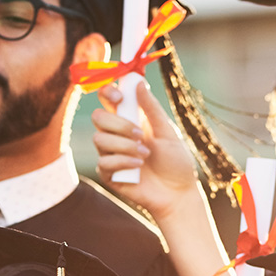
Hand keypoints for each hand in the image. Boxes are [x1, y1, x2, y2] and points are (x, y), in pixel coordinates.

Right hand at [92, 81, 200, 222]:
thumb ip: (152, 109)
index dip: (108, 92)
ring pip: (99, 139)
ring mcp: (111, 154)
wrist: (177, 194)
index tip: (119, 96)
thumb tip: (138, 82)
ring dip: (124, 145)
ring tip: (145, 155)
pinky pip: (104, 162)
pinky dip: (123, 162)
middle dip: (118, 124)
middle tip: (139, 134)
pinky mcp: (108, 174)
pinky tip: (138, 167)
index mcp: (130, 120)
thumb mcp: (168, 132)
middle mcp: (117, 135)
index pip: (108, 99)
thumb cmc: (176, 162)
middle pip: (98, 117)